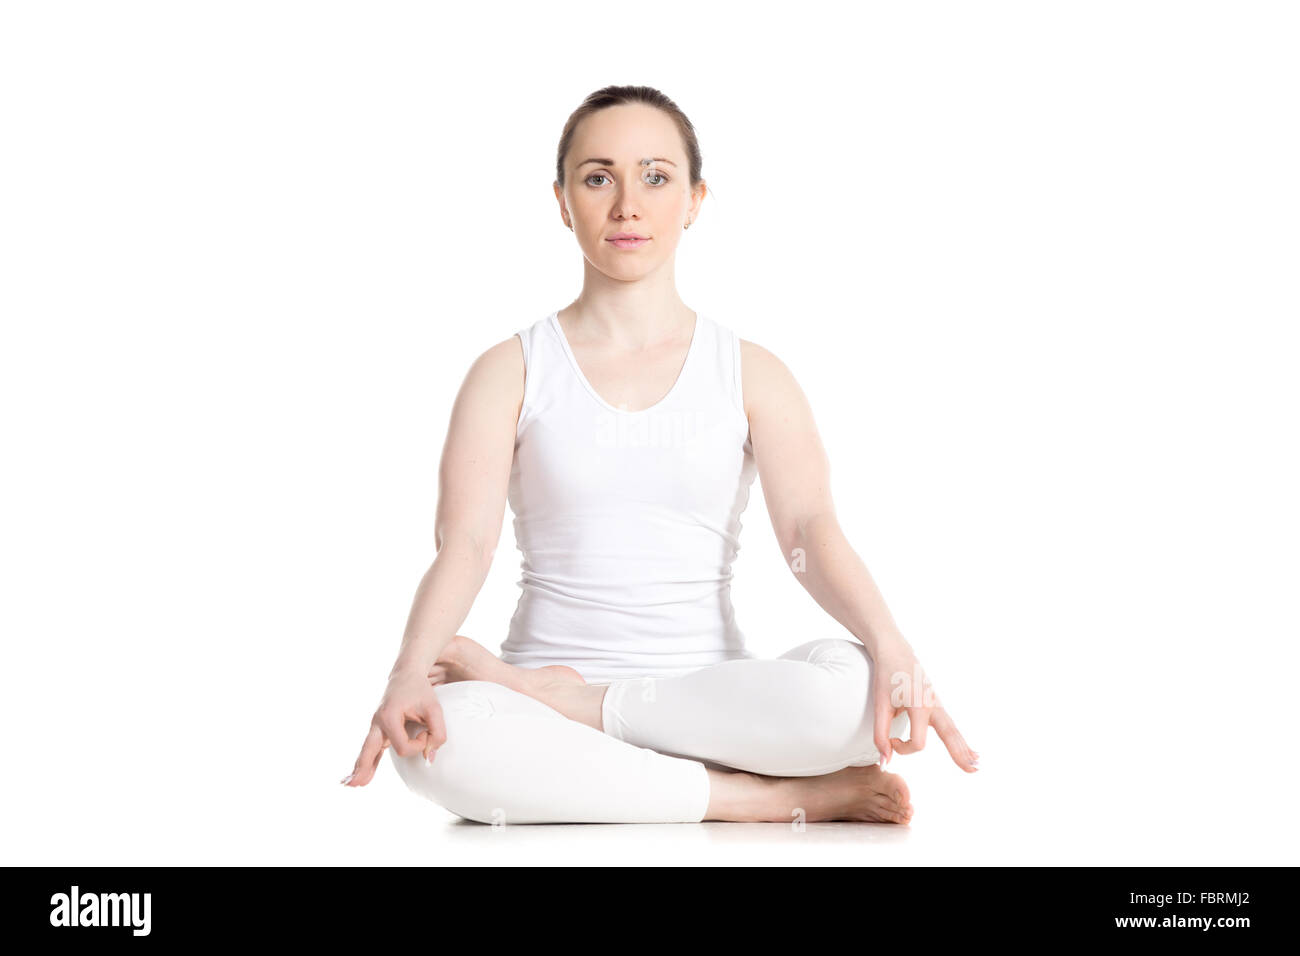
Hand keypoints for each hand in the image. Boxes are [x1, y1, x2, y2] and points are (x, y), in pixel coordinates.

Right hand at [342, 666, 447, 786]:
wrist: (407, 674)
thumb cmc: (421, 691)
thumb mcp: (435, 709)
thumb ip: (438, 733)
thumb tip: (429, 758)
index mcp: (389, 716)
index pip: (403, 747)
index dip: (418, 745)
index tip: (426, 732)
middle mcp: (378, 722)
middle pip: (369, 750)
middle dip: (364, 767)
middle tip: (354, 784)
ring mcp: (376, 725)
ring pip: (366, 750)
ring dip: (359, 767)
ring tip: (350, 784)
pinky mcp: (378, 728)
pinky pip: (370, 747)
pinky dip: (364, 760)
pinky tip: (358, 775)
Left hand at [870, 642, 978, 772]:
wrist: (894, 650)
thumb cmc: (886, 676)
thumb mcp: (880, 705)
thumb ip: (880, 735)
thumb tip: (884, 762)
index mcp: (919, 705)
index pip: (918, 742)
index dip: (903, 748)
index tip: (890, 741)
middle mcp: (933, 704)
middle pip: (950, 735)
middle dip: (960, 754)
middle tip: (972, 771)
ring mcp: (937, 702)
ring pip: (953, 730)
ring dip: (963, 747)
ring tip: (976, 764)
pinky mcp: (936, 701)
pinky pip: (950, 723)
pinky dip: (959, 737)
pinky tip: (969, 749)